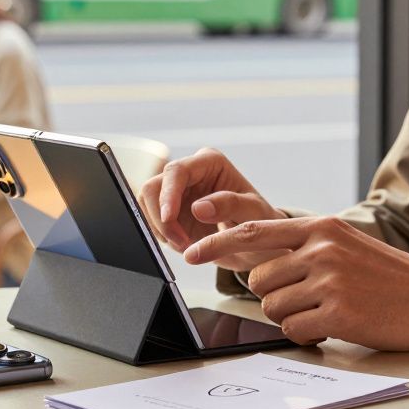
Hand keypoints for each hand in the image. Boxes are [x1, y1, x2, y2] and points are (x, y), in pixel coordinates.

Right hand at [138, 148, 285, 270]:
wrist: (259, 243)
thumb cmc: (262, 222)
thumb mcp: (255, 214)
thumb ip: (230, 205)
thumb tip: (198, 207)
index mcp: (210, 163)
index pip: (177, 171)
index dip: (168, 194)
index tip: (169, 218)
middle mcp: (190, 172)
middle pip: (153, 187)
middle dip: (162, 218)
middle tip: (182, 242)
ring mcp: (177, 192)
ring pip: (147, 204)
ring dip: (160, 229)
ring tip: (187, 245)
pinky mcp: (170, 211)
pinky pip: (151, 221)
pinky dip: (162, 236)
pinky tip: (184, 244)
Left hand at [184, 215, 408, 355]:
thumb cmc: (390, 278)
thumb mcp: (347, 245)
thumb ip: (306, 246)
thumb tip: (258, 263)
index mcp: (320, 228)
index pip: (253, 232)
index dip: (216, 244)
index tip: (190, 252)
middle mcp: (320, 249)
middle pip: (259, 278)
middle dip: (274, 295)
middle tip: (308, 300)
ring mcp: (329, 281)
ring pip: (273, 306)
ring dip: (292, 317)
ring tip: (327, 311)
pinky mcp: (338, 314)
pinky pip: (295, 331)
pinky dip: (309, 335)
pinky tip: (335, 327)